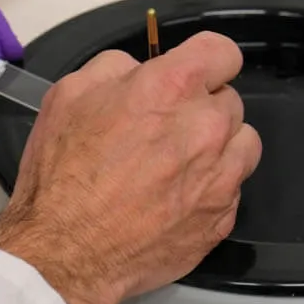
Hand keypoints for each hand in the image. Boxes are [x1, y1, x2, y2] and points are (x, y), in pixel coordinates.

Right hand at [0, 32, 261, 303]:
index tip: (190, 73)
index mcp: (170, 89)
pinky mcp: (221, 219)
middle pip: (229, 99)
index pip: (222, 51)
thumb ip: (114, 68)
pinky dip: (209, 187)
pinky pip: (231, 188)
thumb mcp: (67, 95)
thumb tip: (139, 71)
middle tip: (161, 128)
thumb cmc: (61, 175)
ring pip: (242, 143)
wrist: (65, 251)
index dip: (203, 59)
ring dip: (216, 145)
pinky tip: (171, 198)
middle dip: (199, 107)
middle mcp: (206, 128)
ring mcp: (220, 177)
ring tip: (176, 162)